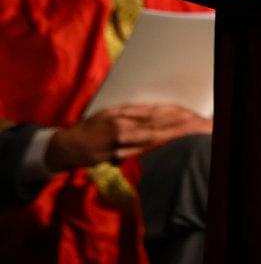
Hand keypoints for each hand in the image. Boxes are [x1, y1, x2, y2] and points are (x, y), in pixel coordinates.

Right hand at [44, 104, 211, 171]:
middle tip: (187, 118)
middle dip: (170, 121)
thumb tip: (149, 110)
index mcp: (119, 113)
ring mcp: (118, 141)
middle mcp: (120, 125)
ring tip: (180, 131)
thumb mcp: (107, 113)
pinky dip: (151, 147)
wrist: (69, 146)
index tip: (180, 109)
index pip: (147, 111)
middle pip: (151, 123)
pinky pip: (137, 150)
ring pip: (146, 137)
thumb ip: (127, 112)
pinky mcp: (115, 154)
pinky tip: (162, 145)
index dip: (165, 111)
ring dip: (165, 134)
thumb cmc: (90, 127)